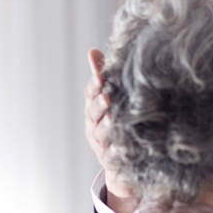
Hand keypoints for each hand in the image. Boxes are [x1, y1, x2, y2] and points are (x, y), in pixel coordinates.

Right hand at [83, 49, 136, 212]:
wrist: (120, 161)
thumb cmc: (113, 121)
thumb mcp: (108, 98)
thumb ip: (102, 75)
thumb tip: (93, 51)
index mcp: (93, 108)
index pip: (90, 94)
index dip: (94, 85)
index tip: (100, 76)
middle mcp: (93, 125)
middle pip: (93, 114)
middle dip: (99, 105)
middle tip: (106, 97)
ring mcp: (100, 144)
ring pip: (101, 134)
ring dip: (106, 127)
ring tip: (112, 119)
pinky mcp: (110, 160)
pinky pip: (112, 157)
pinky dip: (115, 152)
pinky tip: (121, 147)